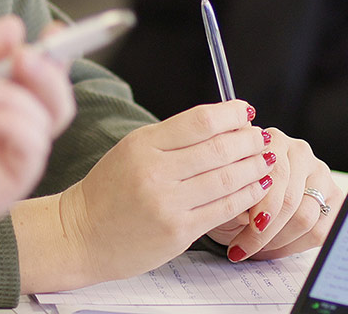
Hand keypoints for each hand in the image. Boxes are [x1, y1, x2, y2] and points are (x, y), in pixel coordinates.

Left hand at [0, 15, 75, 240]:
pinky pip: (31, 150)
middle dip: (47, 74)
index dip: (52, 60)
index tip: (55, 31)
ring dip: (13, 96)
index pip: (37, 87)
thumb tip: (18, 28)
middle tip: (22, 56)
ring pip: (47, 123)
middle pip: (55, 107)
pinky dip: (11, 122)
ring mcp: (0, 165)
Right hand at [58, 100, 270, 282]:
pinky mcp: (178, 232)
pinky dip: (247, 195)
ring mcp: (168, 204)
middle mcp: (155, 172)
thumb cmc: (108, 191)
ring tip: (266, 159)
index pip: (200, 121)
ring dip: (254, 166)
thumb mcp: (132, 150)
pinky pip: (224, 208)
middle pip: (219, 148)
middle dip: (249, 140)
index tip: (245, 111)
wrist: (81, 235)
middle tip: (261, 136)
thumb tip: (223, 123)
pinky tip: (257, 186)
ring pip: (227, 178)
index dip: (231, 114)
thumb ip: (172, 137)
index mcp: (143, 144)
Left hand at [207, 129, 338, 261]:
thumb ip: (236, 195)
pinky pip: (321, 231)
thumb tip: (247, 217)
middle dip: (265, 233)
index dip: (263, 207)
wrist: (242, 197)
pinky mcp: (333, 198)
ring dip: (278, 241)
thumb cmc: (232, 191)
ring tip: (257, 249)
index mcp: (272, 141)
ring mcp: (319, 174)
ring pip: (306, 218)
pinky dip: (295, 246)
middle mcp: (300, 152)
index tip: (247, 230)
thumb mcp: (225, 191)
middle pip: (291, 201)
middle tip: (244, 248)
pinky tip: (276, 247)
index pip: (277, 176)